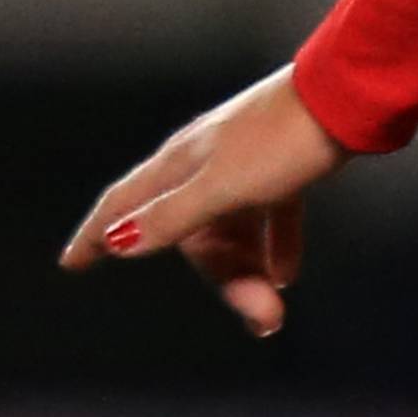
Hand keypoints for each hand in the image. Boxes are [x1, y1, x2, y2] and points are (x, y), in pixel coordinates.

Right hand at [59, 64, 347, 336]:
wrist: (347, 97)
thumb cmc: (281, 140)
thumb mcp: (223, 186)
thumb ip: (172, 216)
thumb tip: (117, 240)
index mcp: (180, 162)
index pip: (123, 203)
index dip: (95, 233)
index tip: (71, 262)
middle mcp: (205, 160)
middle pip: (193, 234)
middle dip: (224, 279)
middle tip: (263, 319)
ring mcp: (245, 160)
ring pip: (232, 228)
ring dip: (251, 269)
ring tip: (277, 308)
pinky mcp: (282, 162)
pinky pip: (267, 214)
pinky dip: (274, 244)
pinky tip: (287, 273)